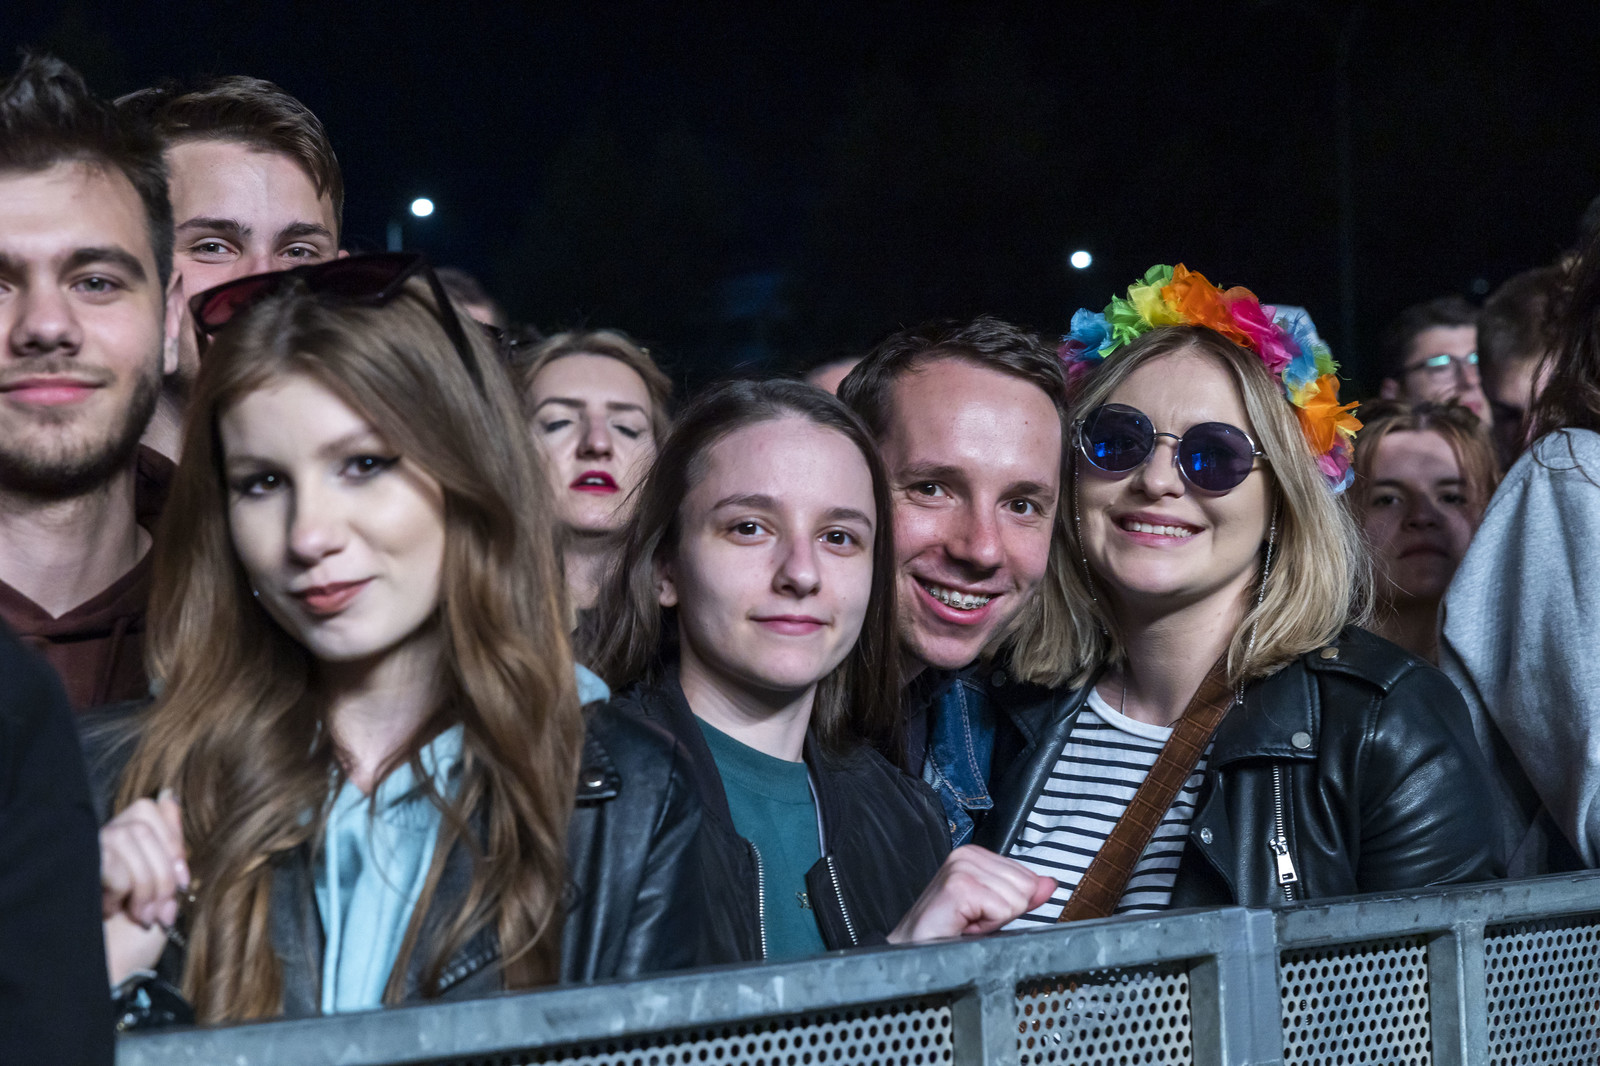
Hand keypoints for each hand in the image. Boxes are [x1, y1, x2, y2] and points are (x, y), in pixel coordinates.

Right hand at [100, 791, 188, 984]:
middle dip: (164, 872)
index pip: (149, 808)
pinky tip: (112, 912)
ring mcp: (82, 853)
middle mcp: (97, 841)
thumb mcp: (166, 887)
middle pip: (144, 826)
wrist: (110, 974)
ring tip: (142, 915)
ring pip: (130, 839)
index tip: (183, 882)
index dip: (171, 841)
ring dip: (147, 885)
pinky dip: (124, 890)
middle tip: (162, 908)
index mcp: (120, 841)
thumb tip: (170, 796)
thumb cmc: (136, 936)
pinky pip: (113, 863)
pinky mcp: (73, 869)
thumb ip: (168, 847)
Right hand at [887, 845, 1054, 943]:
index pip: (1028, 876)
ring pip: (1016, 899)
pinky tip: (964, 925)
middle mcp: (968, 854)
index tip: (981, 913)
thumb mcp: (993, 911)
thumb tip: (1050, 883)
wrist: (912, 950)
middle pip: (1026, 887)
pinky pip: (1002, 909)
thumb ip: (1023, 895)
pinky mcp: (959, 886)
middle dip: (1004, 913)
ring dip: (993, 921)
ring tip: (967, 923)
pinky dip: (987, 926)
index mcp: (977, 855)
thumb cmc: (947, 932)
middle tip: (973, 920)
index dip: (1010, 904)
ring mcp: (961, 867)